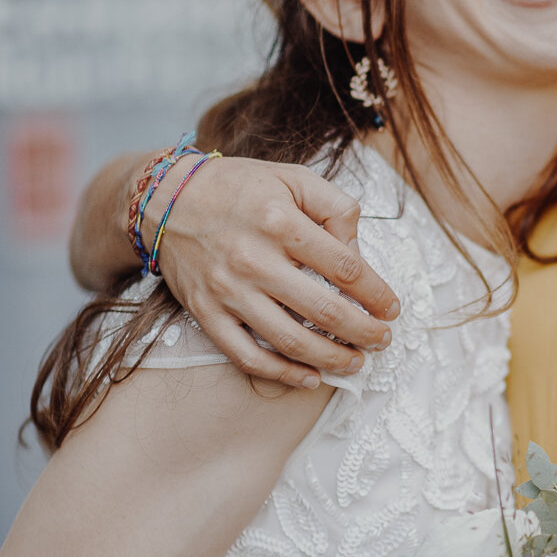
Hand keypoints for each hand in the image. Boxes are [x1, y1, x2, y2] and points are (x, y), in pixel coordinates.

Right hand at [152, 156, 399, 387]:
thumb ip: (335, 208)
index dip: (377, 294)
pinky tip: (310, 378)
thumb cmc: (239, 188)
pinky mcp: (206, 313)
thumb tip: (359, 253)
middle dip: (364, 333)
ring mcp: (228, 290)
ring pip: (291, 340)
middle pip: (325, 311)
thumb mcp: (293, 178)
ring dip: (332, 359)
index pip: (346, 269)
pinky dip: (282, 374)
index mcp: (280, 221)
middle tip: (382, 340)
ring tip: (356, 363)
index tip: (391, 308)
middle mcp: (254, 259)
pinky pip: (247, 356)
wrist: (164, 199)